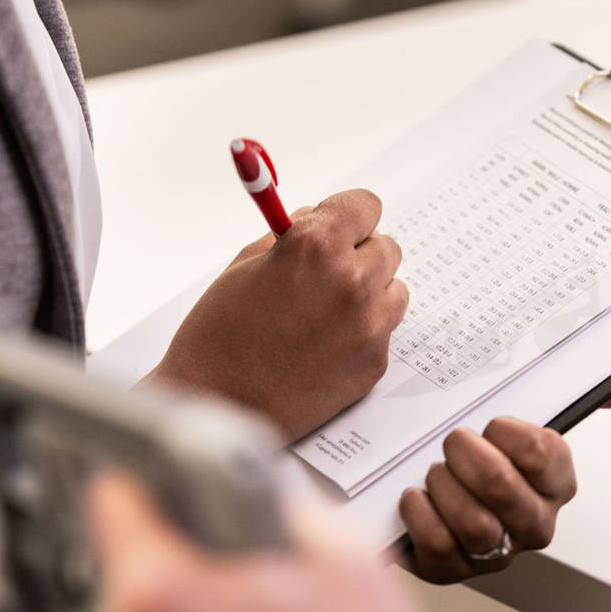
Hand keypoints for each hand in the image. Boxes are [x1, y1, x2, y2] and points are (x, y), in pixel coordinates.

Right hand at [149, 190, 406, 441]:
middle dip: (358, 255)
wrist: (217, 405)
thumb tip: (317, 220)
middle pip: (386, 248)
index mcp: (316, 246)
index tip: (337, 226)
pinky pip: (383, 331)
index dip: (348, 216)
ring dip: (369, 293)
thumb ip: (290, 238)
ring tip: (326, 312)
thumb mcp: (243, 266)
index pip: (365, 206)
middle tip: (325, 273)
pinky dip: (362, 332)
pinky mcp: (374, 363)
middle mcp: (351, 281)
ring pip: (393, 289)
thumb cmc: (218, 336)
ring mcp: (369, 325)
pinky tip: (324, 345)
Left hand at [400, 365, 610, 582]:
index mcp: (555, 483)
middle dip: (471, 460)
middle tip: (452, 441)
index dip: (513, 437)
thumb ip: (598, 393)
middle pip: (506, 495)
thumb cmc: (484, 453)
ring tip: (433, 471)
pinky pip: (439, 549)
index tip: (492, 423)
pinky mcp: (450, 570)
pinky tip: (413, 496)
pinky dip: (421, 517)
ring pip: (475, 526)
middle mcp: (531, 523)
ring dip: (446, 489)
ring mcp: (492, 552)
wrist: (425, 486)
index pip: (547, 458)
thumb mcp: (530, 416)